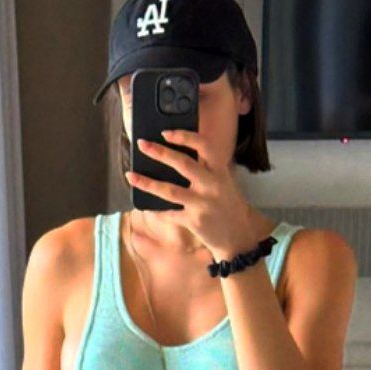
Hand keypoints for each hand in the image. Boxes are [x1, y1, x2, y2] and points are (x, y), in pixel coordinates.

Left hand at [126, 129, 256, 259]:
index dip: (184, 136)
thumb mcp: (225, 182)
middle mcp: (211, 185)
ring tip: (130, 175)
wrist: (240, 237)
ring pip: (169, 190)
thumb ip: (208, 169)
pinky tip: (146, 207)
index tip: (165, 132)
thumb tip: (178, 156)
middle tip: (141, 144)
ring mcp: (202, 204)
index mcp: (219, 171)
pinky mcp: (194, 222)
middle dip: (159, 152)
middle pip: (182, 164)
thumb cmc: (229, 206)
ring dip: (147, 183)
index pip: (204, 146)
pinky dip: (157, 211)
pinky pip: (170, 215)